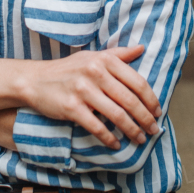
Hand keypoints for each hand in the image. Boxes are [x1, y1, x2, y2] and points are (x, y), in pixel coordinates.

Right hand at [20, 45, 161, 149]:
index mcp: (105, 60)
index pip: (137, 81)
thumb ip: (118, 54)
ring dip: (132, 130)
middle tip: (154, 129)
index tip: (157, 111)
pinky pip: (97, 126)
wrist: (35, 80)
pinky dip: (109, 138)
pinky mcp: (71, 108)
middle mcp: (95, 73)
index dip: (151, 99)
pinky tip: (116, 144)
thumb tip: (142, 48)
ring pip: (117, 115)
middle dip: (145, 118)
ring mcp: (83, 90)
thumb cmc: (68, 69)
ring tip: (140, 139)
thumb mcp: (92, 56)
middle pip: (130, 100)